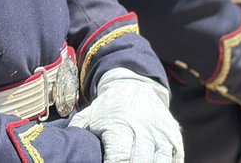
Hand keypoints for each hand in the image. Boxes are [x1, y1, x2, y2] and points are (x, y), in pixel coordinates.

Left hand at [69, 69, 183, 162]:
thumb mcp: (88, 116)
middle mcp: (143, 128)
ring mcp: (161, 132)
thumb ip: (76, 132)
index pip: (119, 158)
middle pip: (141, 162)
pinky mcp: (174, 136)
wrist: (134, 84)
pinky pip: (176, 158)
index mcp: (121, 125)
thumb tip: (65, 146)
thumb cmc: (107, 108)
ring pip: (161, 161)